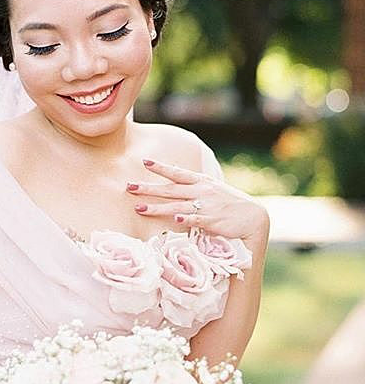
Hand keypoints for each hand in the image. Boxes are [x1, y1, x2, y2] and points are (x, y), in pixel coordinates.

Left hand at [126, 158, 268, 240]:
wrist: (254, 218)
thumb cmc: (231, 205)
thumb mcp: (214, 191)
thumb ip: (196, 188)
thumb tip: (179, 184)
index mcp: (202, 183)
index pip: (177, 173)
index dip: (161, 167)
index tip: (145, 161)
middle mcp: (201, 193)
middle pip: (170, 190)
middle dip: (148, 188)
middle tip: (129, 187)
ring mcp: (206, 207)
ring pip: (176, 206)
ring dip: (157, 208)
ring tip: (139, 208)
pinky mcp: (212, 221)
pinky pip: (195, 220)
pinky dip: (185, 219)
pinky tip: (174, 219)